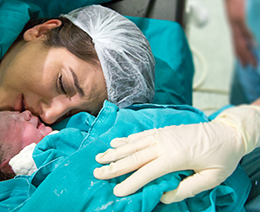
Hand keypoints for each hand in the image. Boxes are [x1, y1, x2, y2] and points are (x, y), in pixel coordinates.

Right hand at [93, 105, 259, 203]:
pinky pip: (141, 134)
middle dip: (114, 165)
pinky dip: (127, 139)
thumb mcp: (211, 178)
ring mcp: (162, 135)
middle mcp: (165, 143)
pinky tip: (116, 142)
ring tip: (100, 157)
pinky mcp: (163, 130)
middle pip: (134, 156)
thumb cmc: (221, 157)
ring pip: (134, 143)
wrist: (228, 132)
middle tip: (97, 172)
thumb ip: (187, 189)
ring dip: (116, 151)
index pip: (147, 172)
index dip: (130, 182)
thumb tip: (164, 195)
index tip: (116, 191)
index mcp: (176, 157)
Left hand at [219, 0, 256, 65]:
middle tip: (249, 67)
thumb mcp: (242, 12)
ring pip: (240, 41)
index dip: (240, 54)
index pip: (237, 43)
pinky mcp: (238, 16)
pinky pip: (244, 30)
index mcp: (234, 25)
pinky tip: (253, 46)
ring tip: (252, 61)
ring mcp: (236, 21)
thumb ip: (245, 24)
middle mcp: (233, 25)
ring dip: (246, 52)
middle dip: (243, 57)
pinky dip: (249, 39)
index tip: (244, 63)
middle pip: (238, 45)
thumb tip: (251, 35)